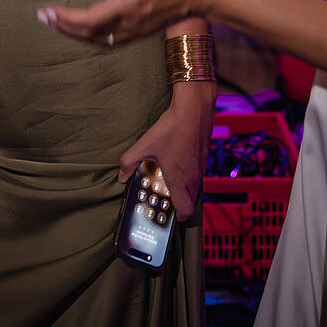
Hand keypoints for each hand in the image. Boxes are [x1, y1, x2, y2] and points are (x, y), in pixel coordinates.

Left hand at [36, 0, 199, 46]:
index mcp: (130, 6)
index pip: (90, 19)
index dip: (66, 17)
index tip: (47, 11)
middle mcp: (130, 23)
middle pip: (88, 32)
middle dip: (63, 26)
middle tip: (42, 16)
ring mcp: (135, 30)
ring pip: (97, 39)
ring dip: (74, 33)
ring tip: (56, 22)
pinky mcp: (139, 31)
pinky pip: (109, 40)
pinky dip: (90, 36)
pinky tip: (81, 29)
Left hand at [117, 83, 211, 219]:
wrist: (193, 109)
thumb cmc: (171, 128)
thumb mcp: (144, 146)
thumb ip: (129, 163)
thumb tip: (122, 176)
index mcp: (180, 180)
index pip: (186, 210)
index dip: (180, 217)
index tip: (170, 216)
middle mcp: (193, 177)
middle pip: (190, 201)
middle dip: (180, 204)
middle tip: (166, 199)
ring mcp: (201, 167)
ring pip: (195, 187)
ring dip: (185, 189)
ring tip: (169, 182)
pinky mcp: (204, 157)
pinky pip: (197, 174)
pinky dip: (189, 176)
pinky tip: (177, 164)